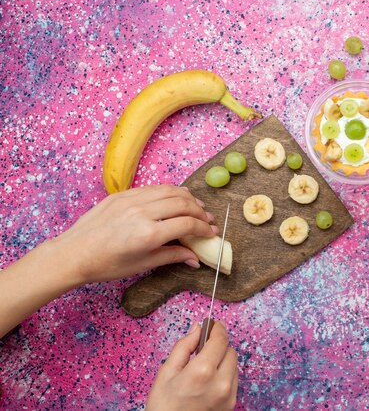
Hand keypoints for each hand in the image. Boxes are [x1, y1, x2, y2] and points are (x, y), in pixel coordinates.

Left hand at [53, 185, 217, 283]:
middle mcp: (142, 212)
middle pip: (183, 203)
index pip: (188, 224)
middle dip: (200, 212)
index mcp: (149, 234)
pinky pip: (153, 188)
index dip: (204, 228)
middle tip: (207, 220)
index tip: (211, 233)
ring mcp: (132, 199)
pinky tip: (174, 200)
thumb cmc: (107, 264)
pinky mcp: (122, 194)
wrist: (73, 253)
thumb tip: (195, 259)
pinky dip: (169, 192)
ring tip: (196, 207)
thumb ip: (172, 256)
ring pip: (170, 190)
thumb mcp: (143, 264)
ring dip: (188, 198)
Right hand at [146, 321, 238, 410]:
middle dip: (218, 346)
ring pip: (234, 365)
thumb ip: (184, 346)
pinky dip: (225, 374)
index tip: (213, 324)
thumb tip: (197, 328)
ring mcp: (228, 395)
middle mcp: (220, 383)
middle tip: (203, 348)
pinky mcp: (231, 404)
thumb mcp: (166, 372)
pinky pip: (234, 380)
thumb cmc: (163, 406)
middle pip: (230, 350)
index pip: (220, 339)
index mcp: (202, 372)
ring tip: (203, 367)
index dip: (217, 328)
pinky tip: (209, 380)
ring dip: (222, 360)